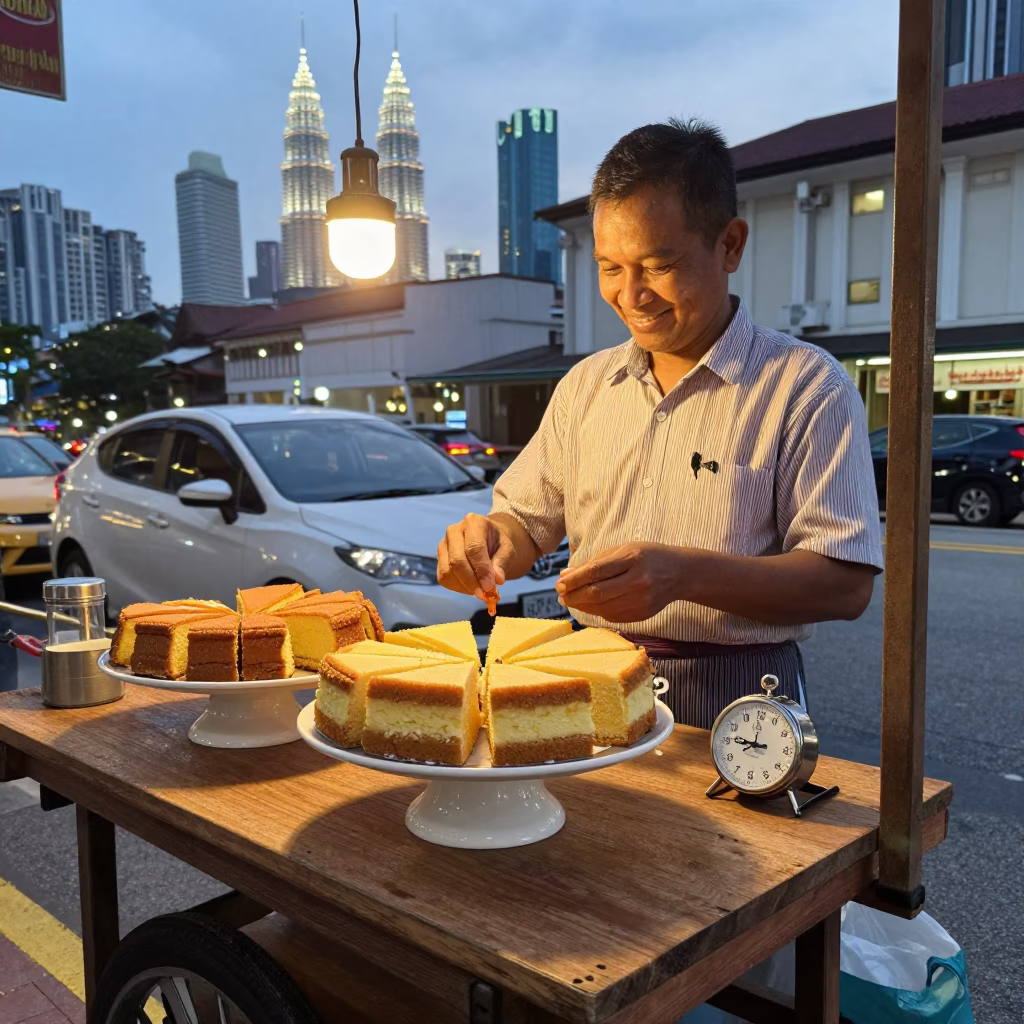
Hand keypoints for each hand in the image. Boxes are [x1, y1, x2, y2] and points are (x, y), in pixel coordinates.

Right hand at [437, 514, 516, 599]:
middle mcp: (454, 531)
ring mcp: (443, 545)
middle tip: (485, 595)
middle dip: (471, 581)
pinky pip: (444, 578)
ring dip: (465, 586)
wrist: (488, 540)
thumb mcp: (507, 549)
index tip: (490, 587)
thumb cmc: (498, 543)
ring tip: (482, 589)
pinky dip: (458, 587)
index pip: (474, 548)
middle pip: (457, 561)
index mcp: (473, 522)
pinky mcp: (439, 559)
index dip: (482, 570)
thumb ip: (502, 562)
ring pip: (448, 572)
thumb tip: (497, 580)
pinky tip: (472, 586)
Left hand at [554, 543, 685, 622]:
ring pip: (602, 608)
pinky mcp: (642, 615)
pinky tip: (589, 605)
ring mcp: (641, 600)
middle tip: (560, 594)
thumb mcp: (623, 550)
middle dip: (573, 595)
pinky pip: (612, 616)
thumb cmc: (648, 556)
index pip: (596, 571)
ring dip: (581, 606)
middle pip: (597, 593)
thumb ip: (595, 562)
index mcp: (633, 559)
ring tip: (569, 600)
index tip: (559, 583)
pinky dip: (596, 611)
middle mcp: (638, 581)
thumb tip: (565, 574)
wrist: (681, 573)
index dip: (574, 580)